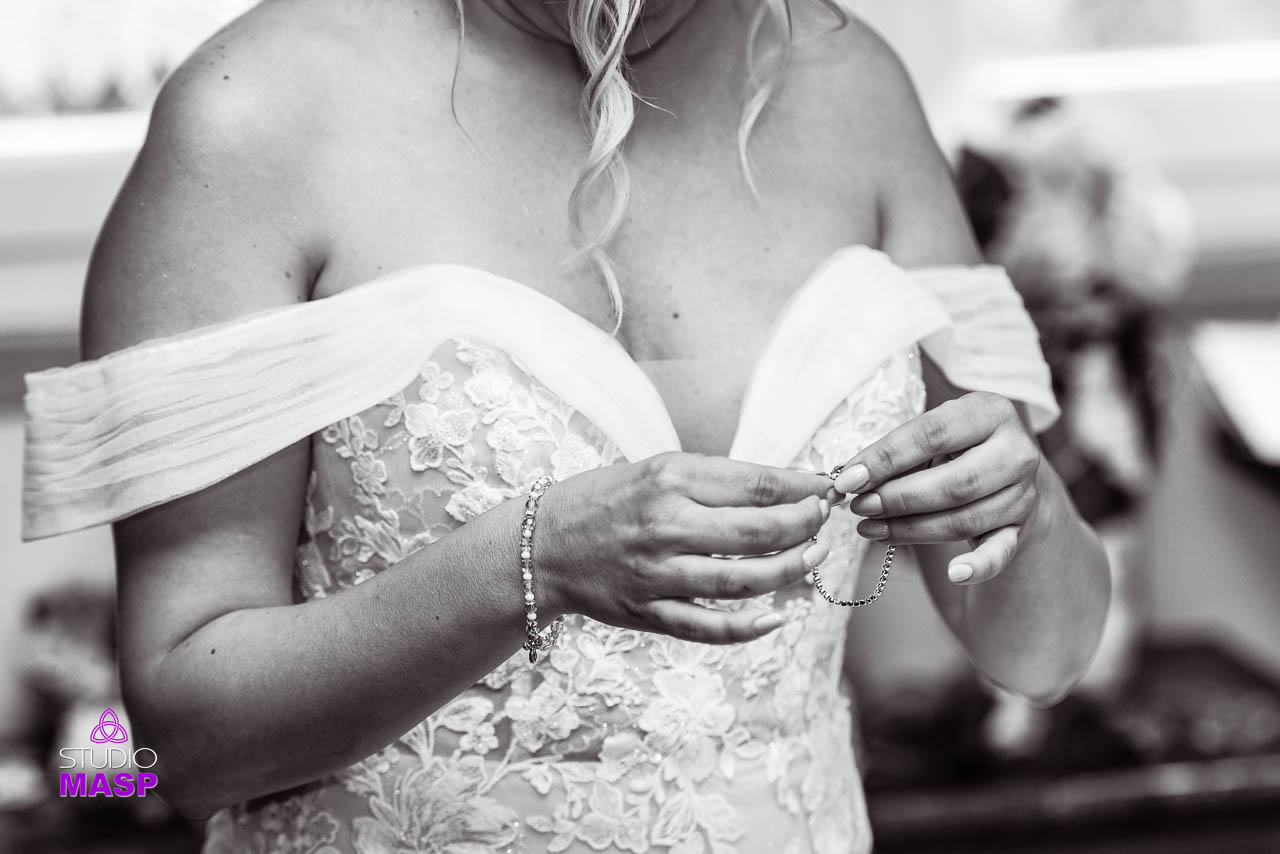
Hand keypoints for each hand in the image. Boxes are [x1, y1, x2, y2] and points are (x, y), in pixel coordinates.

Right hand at [537, 453, 834, 643]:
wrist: (540, 545)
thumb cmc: (604, 501)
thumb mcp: (655, 470)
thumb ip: (714, 480)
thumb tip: (786, 485)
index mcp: (669, 479)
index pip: (755, 485)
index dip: (802, 489)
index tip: (826, 489)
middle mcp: (665, 525)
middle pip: (759, 532)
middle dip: (804, 528)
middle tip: (822, 522)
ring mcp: (656, 574)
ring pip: (742, 582)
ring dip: (788, 572)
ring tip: (811, 560)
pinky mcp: (647, 613)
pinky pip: (708, 627)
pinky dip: (749, 628)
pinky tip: (777, 617)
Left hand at [832, 392, 1042, 584]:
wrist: (1007, 473)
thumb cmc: (956, 448)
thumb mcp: (932, 437)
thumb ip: (896, 453)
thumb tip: (849, 478)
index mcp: (990, 412)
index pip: (931, 434)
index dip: (885, 459)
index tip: (847, 479)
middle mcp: (1016, 451)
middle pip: (953, 483)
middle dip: (897, 499)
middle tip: (859, 507)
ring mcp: (1024, 493)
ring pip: (964, 520)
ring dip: (911, 530)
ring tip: (871, 529)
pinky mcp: (1021, 528)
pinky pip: (1001, 552)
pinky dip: (979, 565)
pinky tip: (955, 573)